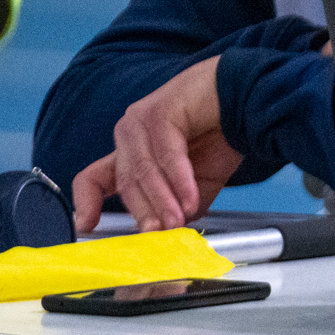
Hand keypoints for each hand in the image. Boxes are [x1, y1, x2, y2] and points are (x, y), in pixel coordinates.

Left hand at [70, 57, 243, 231]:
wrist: (248, 99)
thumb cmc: (222, 135)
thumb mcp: (195, 185)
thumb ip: (177, 207)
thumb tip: (167, 232)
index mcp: (131, 152)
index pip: (93, 179)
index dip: (86, 202)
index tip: (86, 225)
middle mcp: (129, 134)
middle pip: (125, 182)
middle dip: (143, 212)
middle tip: (157, 235)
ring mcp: (140, 121)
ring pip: (144, 171)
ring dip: (162, 201)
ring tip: (176, 222)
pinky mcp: (160, 111)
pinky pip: (166, 155)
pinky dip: (180, 181)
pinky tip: (189, 199)